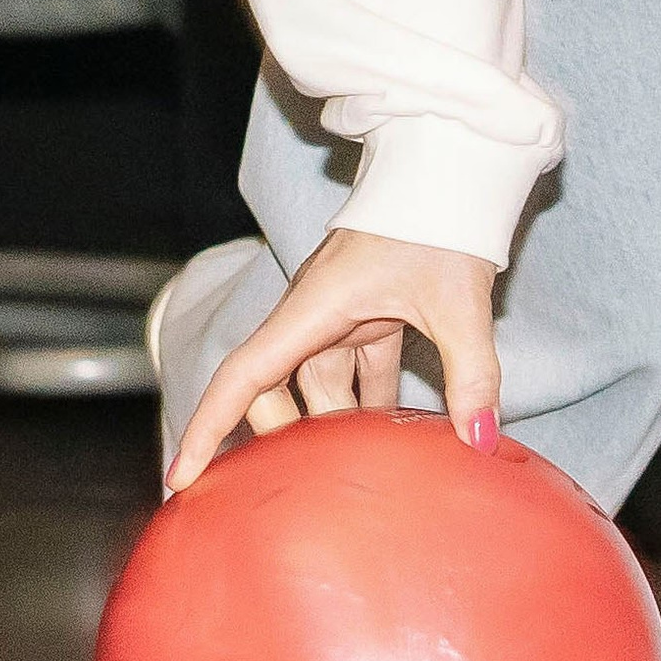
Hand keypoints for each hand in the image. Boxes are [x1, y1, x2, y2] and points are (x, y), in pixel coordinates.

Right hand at [165, 227, 498, 493]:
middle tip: (296, 492)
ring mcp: (345, 311)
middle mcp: (317, 312)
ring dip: (335, 425)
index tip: (180, 479)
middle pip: (275, 389)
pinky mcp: (374, 310)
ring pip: (319, 383)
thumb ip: (472, 374)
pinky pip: (357, 368)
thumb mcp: (458, 300)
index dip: (207, 428)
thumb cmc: (441, 219)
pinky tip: (397, 436)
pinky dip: (371, 402)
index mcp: (314, 308)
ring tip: (354, 477)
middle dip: (281, 438)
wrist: (455, 167)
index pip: (244, 376)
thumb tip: (480, 440)